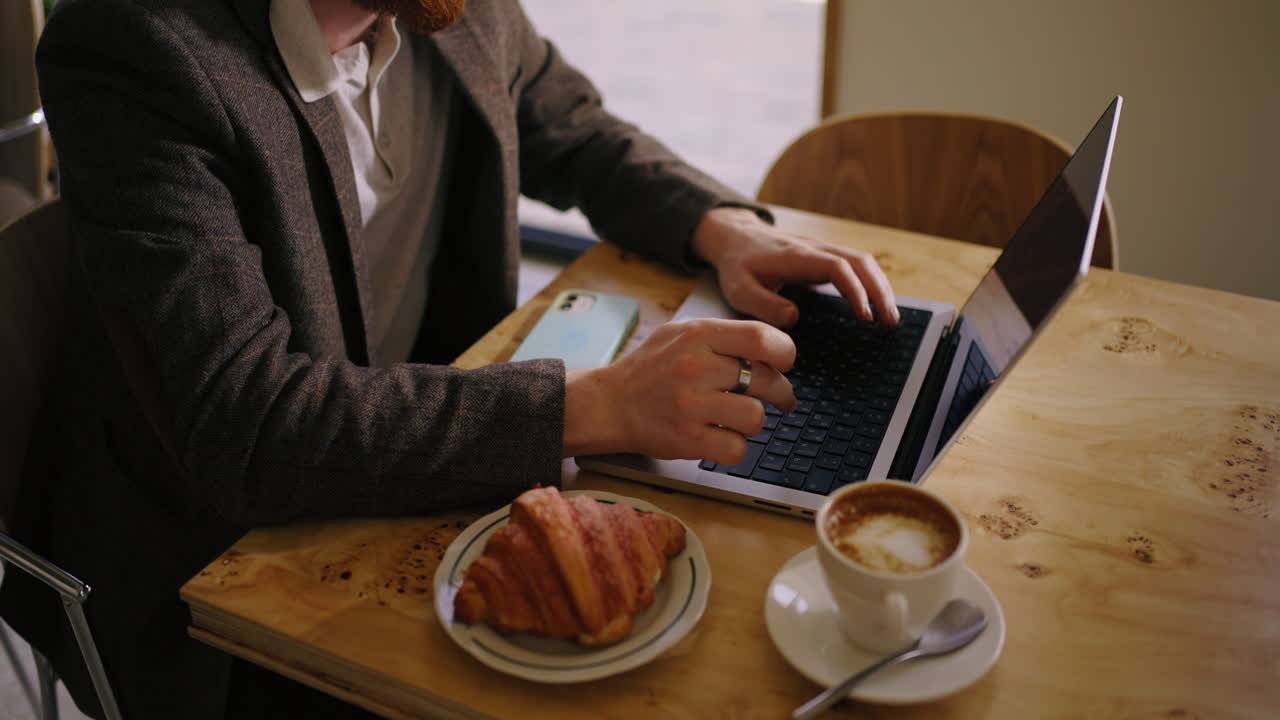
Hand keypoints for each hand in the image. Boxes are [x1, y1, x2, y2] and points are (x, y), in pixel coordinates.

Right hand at [563, 318, 796, 463]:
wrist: (609, 403)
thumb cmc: (652, 368)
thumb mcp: (682, 334)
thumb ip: (725, 336)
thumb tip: (776, 349)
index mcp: (698, 335)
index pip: (762, 338)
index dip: (784, 352)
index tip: (784, 362)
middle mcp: (694, 367)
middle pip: (766, 381)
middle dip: (781, 392)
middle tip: (780, 397)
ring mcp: (690, 405)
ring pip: (755, 418)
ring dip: (753, 420)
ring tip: (740, 417)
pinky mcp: (686, 439)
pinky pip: (736, 449)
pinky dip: (735, 446)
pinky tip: (722, 436)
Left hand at [692, 207, 898, 327]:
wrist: (736, 237)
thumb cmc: (737, 266)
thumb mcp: (739, 289)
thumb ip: (763, 305)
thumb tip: (794, 318)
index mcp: (796, 256)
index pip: (837, 268)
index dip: (855, 290)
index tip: (865, 316)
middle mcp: (815, 248)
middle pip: (860, 262)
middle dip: (880, 291)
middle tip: (891, 323)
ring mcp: (823, 249)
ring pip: (863, 261)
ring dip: (881, 287)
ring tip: (891, 318)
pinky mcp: (825, 256)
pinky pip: (856, 265)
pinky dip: (872, 282)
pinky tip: (878, 303)